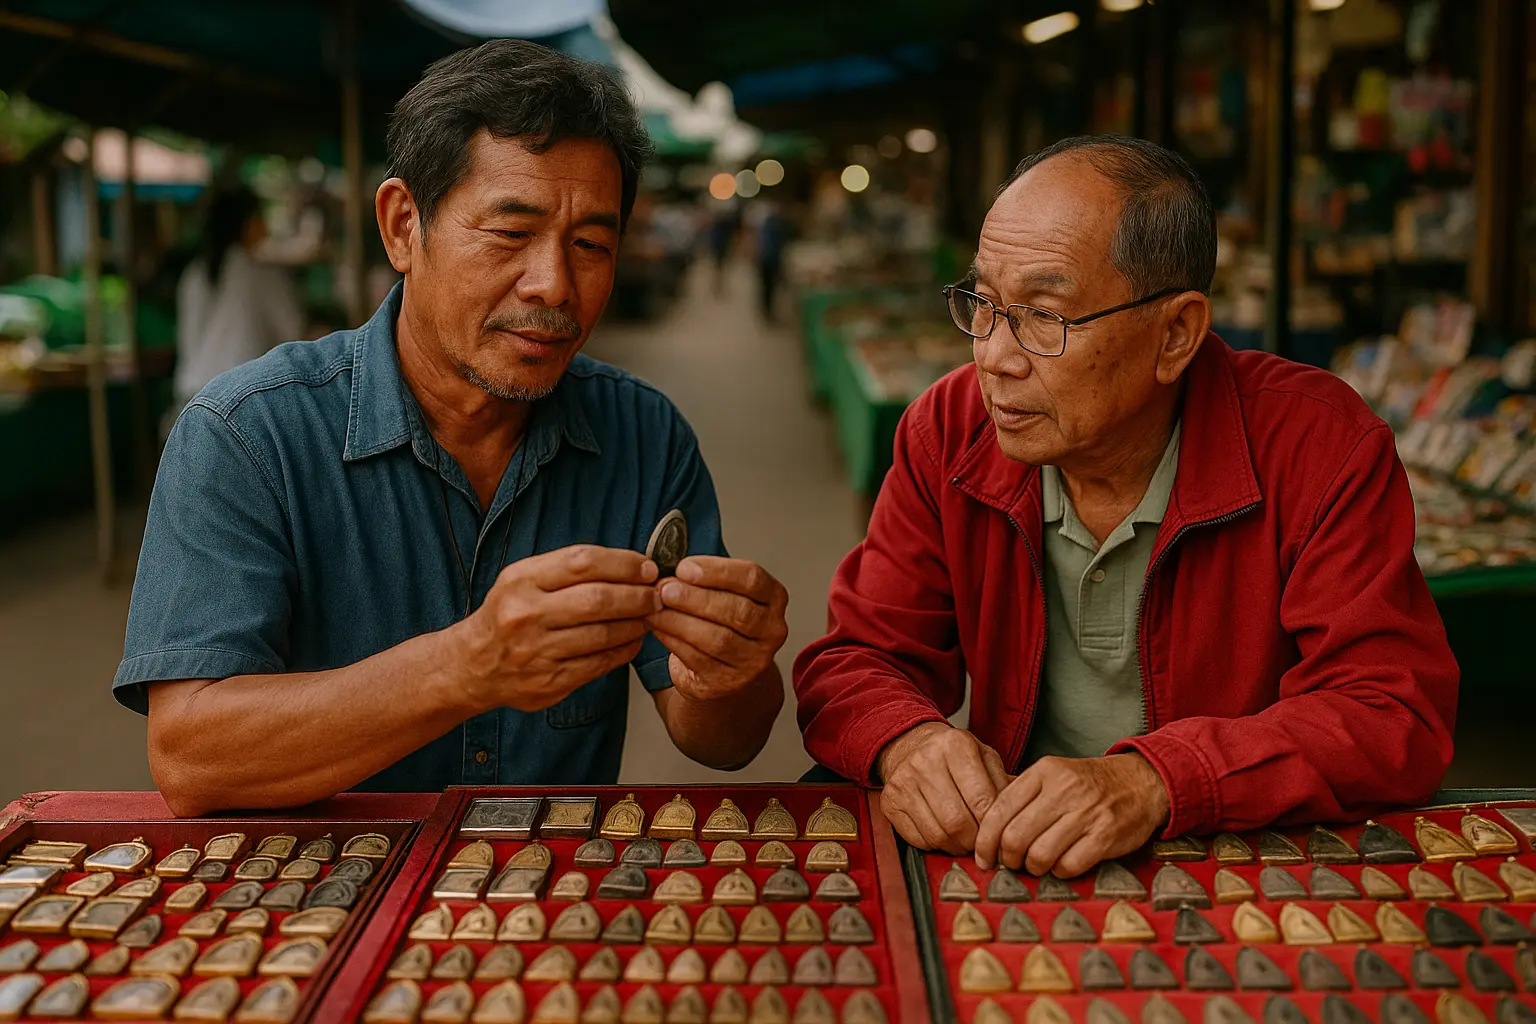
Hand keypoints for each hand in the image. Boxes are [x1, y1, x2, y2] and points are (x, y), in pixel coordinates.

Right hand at [457, 545, 660, 712]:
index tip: (647, 568)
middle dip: (637, 596)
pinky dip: (624, 650)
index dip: (623, 563)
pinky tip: (633, 640)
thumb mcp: (523, 578)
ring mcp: (537, 651)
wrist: (473, 665)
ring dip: (635, 624)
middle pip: (598, 599)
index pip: (583, 562)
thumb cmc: (508, 615)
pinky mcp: (549, 681)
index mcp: (521, 580)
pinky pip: (600, 663)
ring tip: (648, 616)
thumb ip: (569, 569)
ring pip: (603, 634)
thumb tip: (631, 566)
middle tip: (657, 594)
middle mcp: (526, 615)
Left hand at [645, 556, 788, 699]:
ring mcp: (753, 660)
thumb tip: (669, 572)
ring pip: (717, 638)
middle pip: (737, 610)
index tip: (684, 567)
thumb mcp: (721, 593)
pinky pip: (699, 658)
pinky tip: (658, 627)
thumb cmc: (720, 621)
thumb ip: (703, 579)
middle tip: (665, 589)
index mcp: (773, 598)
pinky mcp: (728, 680)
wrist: (722, 668)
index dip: (717, 571)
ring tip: (656, 609)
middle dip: (695, 598)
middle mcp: (771, 630)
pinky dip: (674, 640)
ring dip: (680, 620)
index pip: (752, 579)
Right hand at [876, 723, 1012, 854]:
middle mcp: (925, 761)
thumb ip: (1003, 784)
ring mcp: (904, 782)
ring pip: (938, 835)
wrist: (909, 744)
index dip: (995, 826)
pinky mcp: (890, 802)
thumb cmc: (952, 755)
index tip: (1001, 836)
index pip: (982, 800)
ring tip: (966, 841)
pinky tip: (944, 835)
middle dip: (976, 841)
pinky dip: (936, 845)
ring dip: (957, 846)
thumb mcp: (984, 757)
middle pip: (958, 822)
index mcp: (955, 746)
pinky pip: (918, 839)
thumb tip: (1018, 816)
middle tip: (984, 844)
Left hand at [973, 753, 1169, 876]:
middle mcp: (1063, 789)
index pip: (999, 808)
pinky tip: (1062, 865)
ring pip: (1039, 855)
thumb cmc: (1087, 785)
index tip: (983, 856)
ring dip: (1033, 868)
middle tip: (1011, 863)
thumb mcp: (1052, 776)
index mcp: (1043, 772)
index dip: (985, 839)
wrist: (1140, 783)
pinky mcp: (1106, 835)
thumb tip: (984, 830)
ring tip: (1037, 864)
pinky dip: (1059, 872)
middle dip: (1007, 858)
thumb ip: (1021, 796)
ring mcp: (1086, 813)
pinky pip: (1068, 866)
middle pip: (1015, 836)